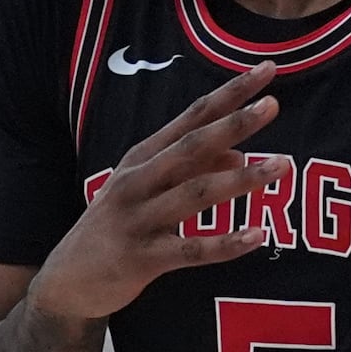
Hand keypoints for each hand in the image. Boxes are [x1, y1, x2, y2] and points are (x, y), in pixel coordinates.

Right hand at [24, 63, 283, 324]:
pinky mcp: (142, 258)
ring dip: (242, 179)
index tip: (266, 70)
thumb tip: (243, 155)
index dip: (229, 94)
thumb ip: (194, 170)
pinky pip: (191, 250)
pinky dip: (226, 243)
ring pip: (196, 193)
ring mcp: (139, 218)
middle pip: (192, 145)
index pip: (192, 117)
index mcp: (143, 157)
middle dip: (234, 123)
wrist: (68, 282)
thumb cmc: (117, 228)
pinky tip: (258, 235)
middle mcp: (138, 180)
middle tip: (273, 104)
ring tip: (282, 165)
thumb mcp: (150, 190)